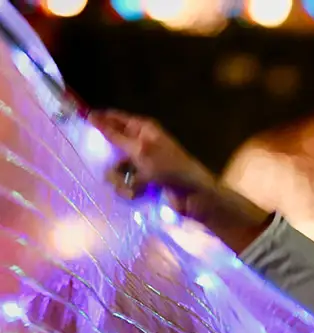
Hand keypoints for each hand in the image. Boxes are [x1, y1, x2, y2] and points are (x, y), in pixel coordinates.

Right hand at [92, 110, 270, 251]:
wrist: (194, 197)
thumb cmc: (170, 168)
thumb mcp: (140, 149)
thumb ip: (115, 135)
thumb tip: (93, 116)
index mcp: (143, 130)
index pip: (115, 119)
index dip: (98, 120)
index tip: (80, 124)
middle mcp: (141, 144)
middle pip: (112, 147)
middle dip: (111, 160)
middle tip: (112, 167)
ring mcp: (142, 165)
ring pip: (116, 170)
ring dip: (121, 179)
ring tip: (131, 185)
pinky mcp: (143, 184)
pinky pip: (125, 185)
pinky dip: (130, 190)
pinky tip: (139, 194)